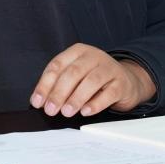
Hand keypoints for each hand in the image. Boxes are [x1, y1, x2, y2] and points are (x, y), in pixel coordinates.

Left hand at [29, 43, 156, 117]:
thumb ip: (59, 84)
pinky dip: (96, 104)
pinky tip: (86, 111)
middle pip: (73, 73)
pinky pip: (108, 93)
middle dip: (59, 93)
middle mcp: (93, 56)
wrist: (127, 80)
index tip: (37, 102)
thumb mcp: (76, 75)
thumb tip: (41, 101)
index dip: (45, 84)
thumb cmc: (95, 78)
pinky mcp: (121, 83)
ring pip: (91, 82)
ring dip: (76, 98)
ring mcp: (109, 68)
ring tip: (66, 112)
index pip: (57, 65)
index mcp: (78, 51)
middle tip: (51, 110)